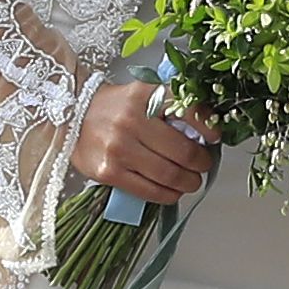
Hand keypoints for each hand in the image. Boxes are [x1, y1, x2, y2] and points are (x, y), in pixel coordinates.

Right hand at [71, 80, 219, 204]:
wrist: (73, 115)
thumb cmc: (115, 106)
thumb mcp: (143, 93)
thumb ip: (170, 106)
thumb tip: (205, 129)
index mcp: (144, 95)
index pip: (186, 109)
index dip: (207, 126)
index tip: (215, 137)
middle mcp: (132, 120)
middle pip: (182, 150)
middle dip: (200, 162)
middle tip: (204, 165)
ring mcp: (120, 148)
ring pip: (168, 174)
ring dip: (188, 182)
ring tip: (192, 181)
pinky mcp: (109, 172)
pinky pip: (148, 191)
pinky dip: (168, 195)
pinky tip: (173, 192)